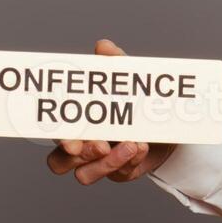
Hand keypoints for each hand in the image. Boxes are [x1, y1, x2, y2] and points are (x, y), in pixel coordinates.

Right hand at [44, 38, 177, 184]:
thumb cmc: (134, 97)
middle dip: (79, 156)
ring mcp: (98, 162)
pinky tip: (142, 146)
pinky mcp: (119, 172)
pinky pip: (118, 174)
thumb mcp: (126, 78)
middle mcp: (80, 146)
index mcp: (74, 122)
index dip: (59, 140)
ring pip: (85, 175)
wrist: (165, 121)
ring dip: (107, 163)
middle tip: (102, 146)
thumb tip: (103, 46)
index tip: (72, 143)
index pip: (56, 135)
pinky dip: (130, 160)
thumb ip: (114, 64)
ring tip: (132, 144)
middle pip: (60, 163)